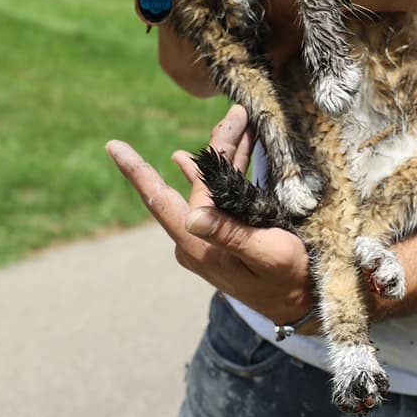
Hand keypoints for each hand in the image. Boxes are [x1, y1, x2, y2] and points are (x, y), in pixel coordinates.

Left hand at [105, 104, 317, 332]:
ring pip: (212, 184)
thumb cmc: (287, 280)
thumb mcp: (266, 256)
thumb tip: (192, 215)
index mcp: (198, 245)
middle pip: (197, 181)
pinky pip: (223, 193)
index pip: (160, 201)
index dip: (137, 171)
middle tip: (237, 113)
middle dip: (217, 145)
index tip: (114, 146)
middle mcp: (198, 238)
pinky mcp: (226, 233)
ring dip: (227, 153)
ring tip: (240, 121)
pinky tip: (229, 151)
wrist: (302, 302)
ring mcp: (210, 235)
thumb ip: (230, 236)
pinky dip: (231, 169)